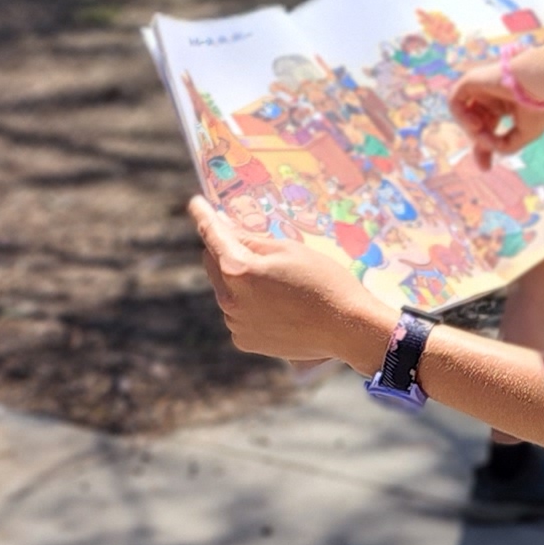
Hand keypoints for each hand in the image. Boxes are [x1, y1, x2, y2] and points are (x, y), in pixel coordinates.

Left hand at [190, 195, 395, 368]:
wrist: (347, 328)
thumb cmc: (323, 281)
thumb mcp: (289, 250)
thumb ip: (251, 241)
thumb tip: (226, 232)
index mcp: (238, 270)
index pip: (213, 235)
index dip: (204, 216)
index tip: (196, 204)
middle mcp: (229, 300)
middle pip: (214, 264)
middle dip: (225, 251)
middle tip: (250, 245)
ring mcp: (236, 324)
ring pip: (227, 291)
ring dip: (240, 281)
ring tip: (278, 284)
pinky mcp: (245, 340)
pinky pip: (238, 314)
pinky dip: (249, 305)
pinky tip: (278, 306)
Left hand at [447, 60, 543, 160]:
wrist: (542, 83)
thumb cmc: (539, 106)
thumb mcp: (525, 134)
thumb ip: (506, 146)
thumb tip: (491, 150)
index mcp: (506, 103)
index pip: (488, 127)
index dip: (484, 149)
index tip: (485, 168)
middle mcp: (492, 94)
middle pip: (475, 124)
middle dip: (477, 143)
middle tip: (485, 159)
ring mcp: (481, 86)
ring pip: (464, 115)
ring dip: (472, 132)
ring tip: (485, 135)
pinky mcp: (471, 79)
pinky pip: (454, 101)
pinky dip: (461, 117)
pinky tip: (476, 125)